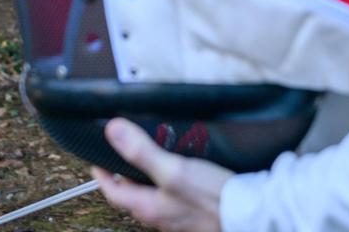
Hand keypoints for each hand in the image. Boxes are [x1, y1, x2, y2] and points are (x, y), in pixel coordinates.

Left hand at [91, 118, 230, 231]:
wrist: (250, 214)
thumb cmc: (213, 199)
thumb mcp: (173, 169)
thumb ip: (141, 151)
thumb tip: (113, 131)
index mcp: (148, 207)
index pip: (114, 192)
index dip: (102, 174)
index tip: (98, 160)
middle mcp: (160, 216)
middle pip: (133, 194)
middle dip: (126, 174)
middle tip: (123, 154)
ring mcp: (178, 216)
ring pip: (154, 195)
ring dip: (148, 177)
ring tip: (153, 155)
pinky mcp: (195, 212)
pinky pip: (174, 197)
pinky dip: (170, 182)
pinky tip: (183, 170)